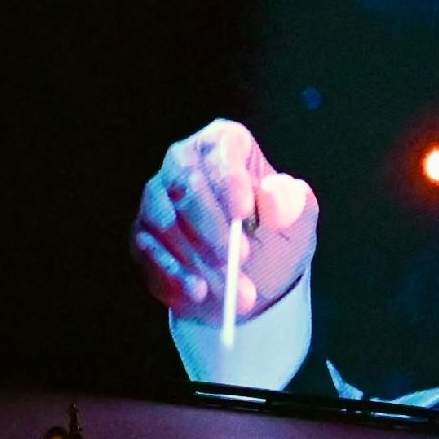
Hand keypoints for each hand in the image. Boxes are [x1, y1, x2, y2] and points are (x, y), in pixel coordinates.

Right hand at [130, 121, 318, 318]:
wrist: (248, 280)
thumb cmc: (274, 238)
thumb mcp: (296, 225)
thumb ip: (291, 207)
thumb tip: (273, 192)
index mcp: (224, 146)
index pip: (220, 150)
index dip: (229, 179)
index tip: (244, 213)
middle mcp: (183, 163)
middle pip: (186, 185)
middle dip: (214, 227)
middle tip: (240, 259)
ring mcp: (156, 198)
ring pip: (167, 222)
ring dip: (200, 258)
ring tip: (232, 289)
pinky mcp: (142, 235)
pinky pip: (150, 251)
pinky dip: (175, 273)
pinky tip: (199, 292)